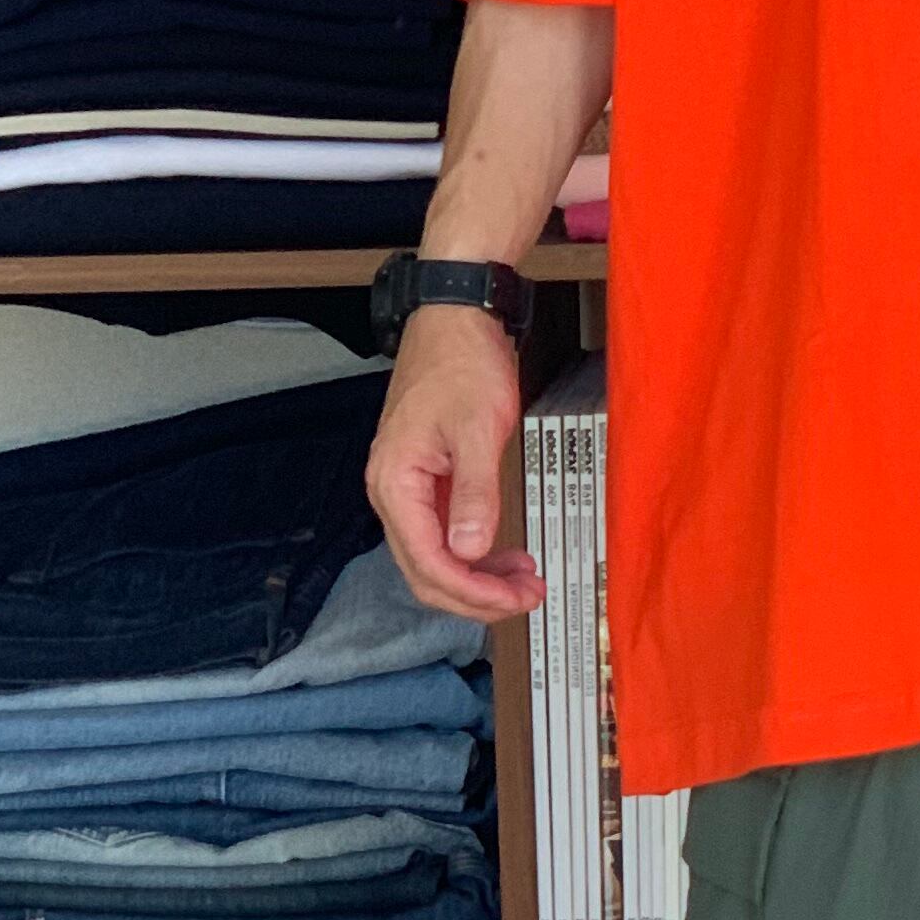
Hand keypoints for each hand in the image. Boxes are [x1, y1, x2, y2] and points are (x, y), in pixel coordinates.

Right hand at [365, 308, 540, 625]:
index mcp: (395, 483)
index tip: (515, 600)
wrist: (456, 320)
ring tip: (524, 581)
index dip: (473, 592)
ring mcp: (407, 488)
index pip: (428, 563)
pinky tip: (505, 556)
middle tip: (528, 598)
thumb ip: (475, 493)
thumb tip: (471, 549)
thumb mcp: (478, 428)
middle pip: (426, 573)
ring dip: (478, 578)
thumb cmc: (462, 362)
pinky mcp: (426, 482)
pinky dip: (475, 553)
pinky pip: (444, 535)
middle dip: (477, 595)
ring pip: (435, 558)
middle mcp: (391, 492)